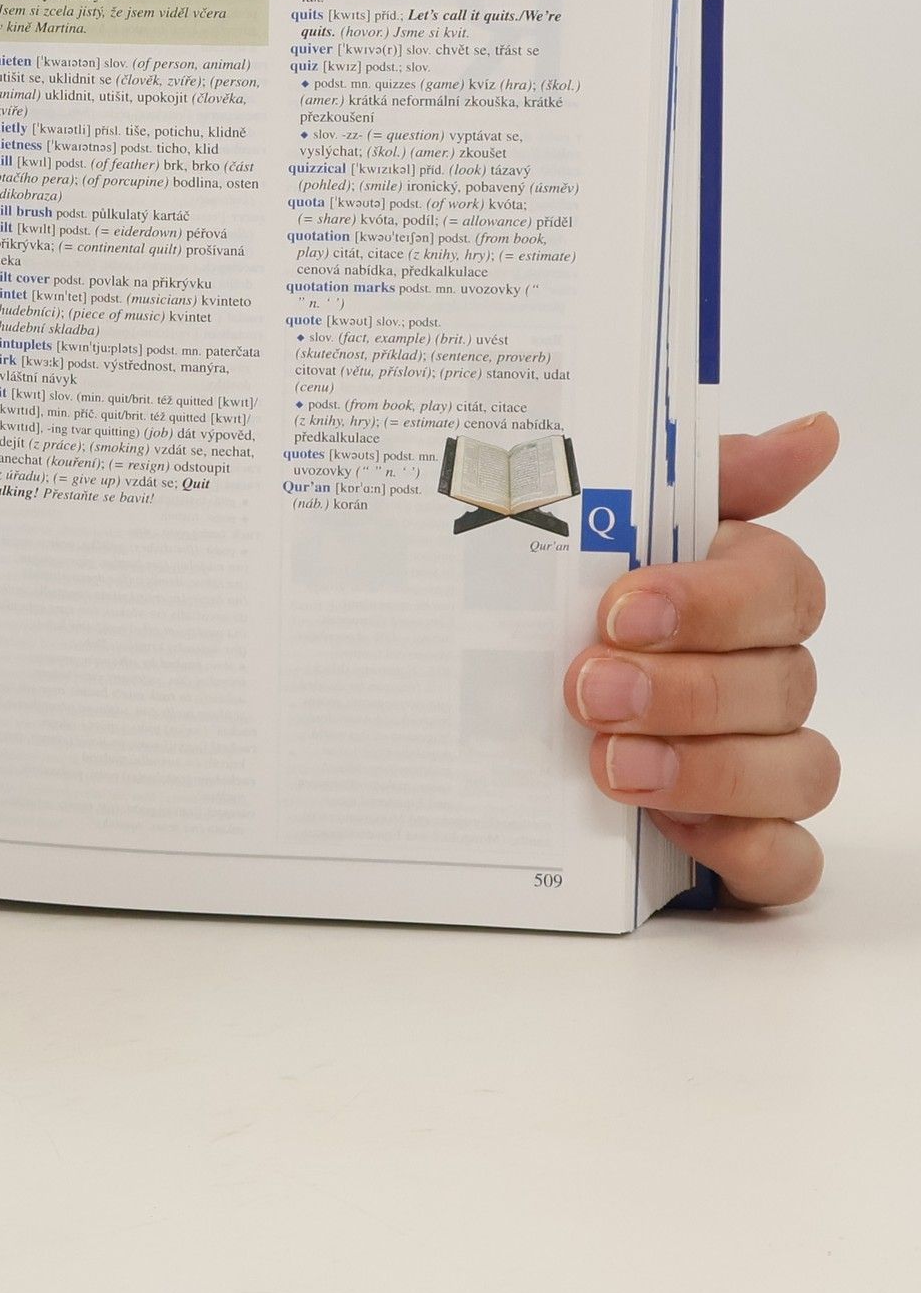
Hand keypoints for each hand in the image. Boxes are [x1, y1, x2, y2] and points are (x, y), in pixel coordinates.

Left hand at [564, 413, 839, 905]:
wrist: (478, 726)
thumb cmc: (559, 612)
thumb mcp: (598, 528)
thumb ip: (702, 478)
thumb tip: (814, 431)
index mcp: (737, 595)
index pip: (780, 585)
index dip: (709, 600)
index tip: (620, 609)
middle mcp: (763, 677)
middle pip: (781, 682)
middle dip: (685, 689)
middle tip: (591, 690)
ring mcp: (763, 763)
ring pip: (799, 769)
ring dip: (707, 768)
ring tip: (611, 764)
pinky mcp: (745, 842)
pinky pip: (790, 860)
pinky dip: (742, 849)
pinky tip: (673, 830)